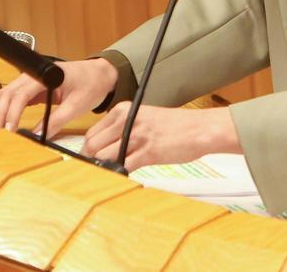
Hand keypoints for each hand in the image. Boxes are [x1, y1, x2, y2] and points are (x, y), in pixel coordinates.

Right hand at [0, 58, 117, 138]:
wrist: (101, 74)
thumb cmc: (92, 84)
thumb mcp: (77, 106)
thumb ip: (57, 121)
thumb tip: (38, 136)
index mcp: (47, 75)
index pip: (22, 93)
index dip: (13, 111)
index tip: (10, 128)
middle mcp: (36, 74)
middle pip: (9, 91)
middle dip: (1, 111)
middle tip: (1, 131)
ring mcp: (34, 79)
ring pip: (9, 92)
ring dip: (1, 108)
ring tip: (1, 127)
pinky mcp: (35, 86)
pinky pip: (16, 95)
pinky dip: (9, 107)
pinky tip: (8, 120)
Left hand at [81, 104, 240, 170]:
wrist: (199, 129)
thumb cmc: (175, 126)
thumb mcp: (143, 118)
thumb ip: (123, 130)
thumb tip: (103, 150)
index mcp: (123, 110)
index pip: (92, 132)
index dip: (87, 150)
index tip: (88, 160)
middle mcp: (127, 120)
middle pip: (92, 145)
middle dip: (90, 161)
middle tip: (95, 171)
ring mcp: (137, 136)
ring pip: (104, 157)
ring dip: (104, 168)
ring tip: (109, 175)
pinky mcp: (148, 152)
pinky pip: (124, 167)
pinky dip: (119, 174)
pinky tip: (123, 177)